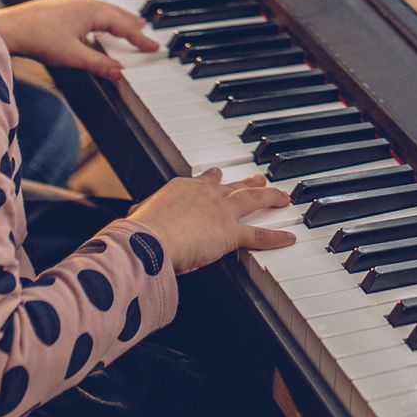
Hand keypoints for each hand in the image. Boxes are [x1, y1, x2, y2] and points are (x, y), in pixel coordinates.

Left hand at [0, 0, 157, 80]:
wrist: (8, 27)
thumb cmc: (37, 38)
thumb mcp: (72, 56)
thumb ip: (99, 64)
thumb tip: (120, 73)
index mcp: (92, 11)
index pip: (124, 26)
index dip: (140, 39)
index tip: (153, 47)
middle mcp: (84, 1)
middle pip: (116, 13)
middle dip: (132, 23)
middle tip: (146, 31)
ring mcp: (72, 0)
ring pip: (103, 8)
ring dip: (117, 17)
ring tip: (127, 23)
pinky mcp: (61, 3)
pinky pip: (90, 7)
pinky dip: (102, 15)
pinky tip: (96, 21)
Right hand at [128, 168, 295, 273]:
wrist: (149, 240)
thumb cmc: (138, 234)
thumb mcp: (136, 221)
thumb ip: (139, 221)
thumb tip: (127, 225)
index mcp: (181, 189)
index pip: (201, 182)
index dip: (212, 180)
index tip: (217, 176)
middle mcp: (205, 194)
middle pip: (231, 185)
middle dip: (247, 182)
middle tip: (259, 179)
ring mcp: (220, 211)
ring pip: (251, 200)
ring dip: (269, 197)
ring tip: (283, 197)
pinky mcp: (231, 233)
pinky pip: (259, 235)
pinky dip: (276, 237)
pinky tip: (289, 238)